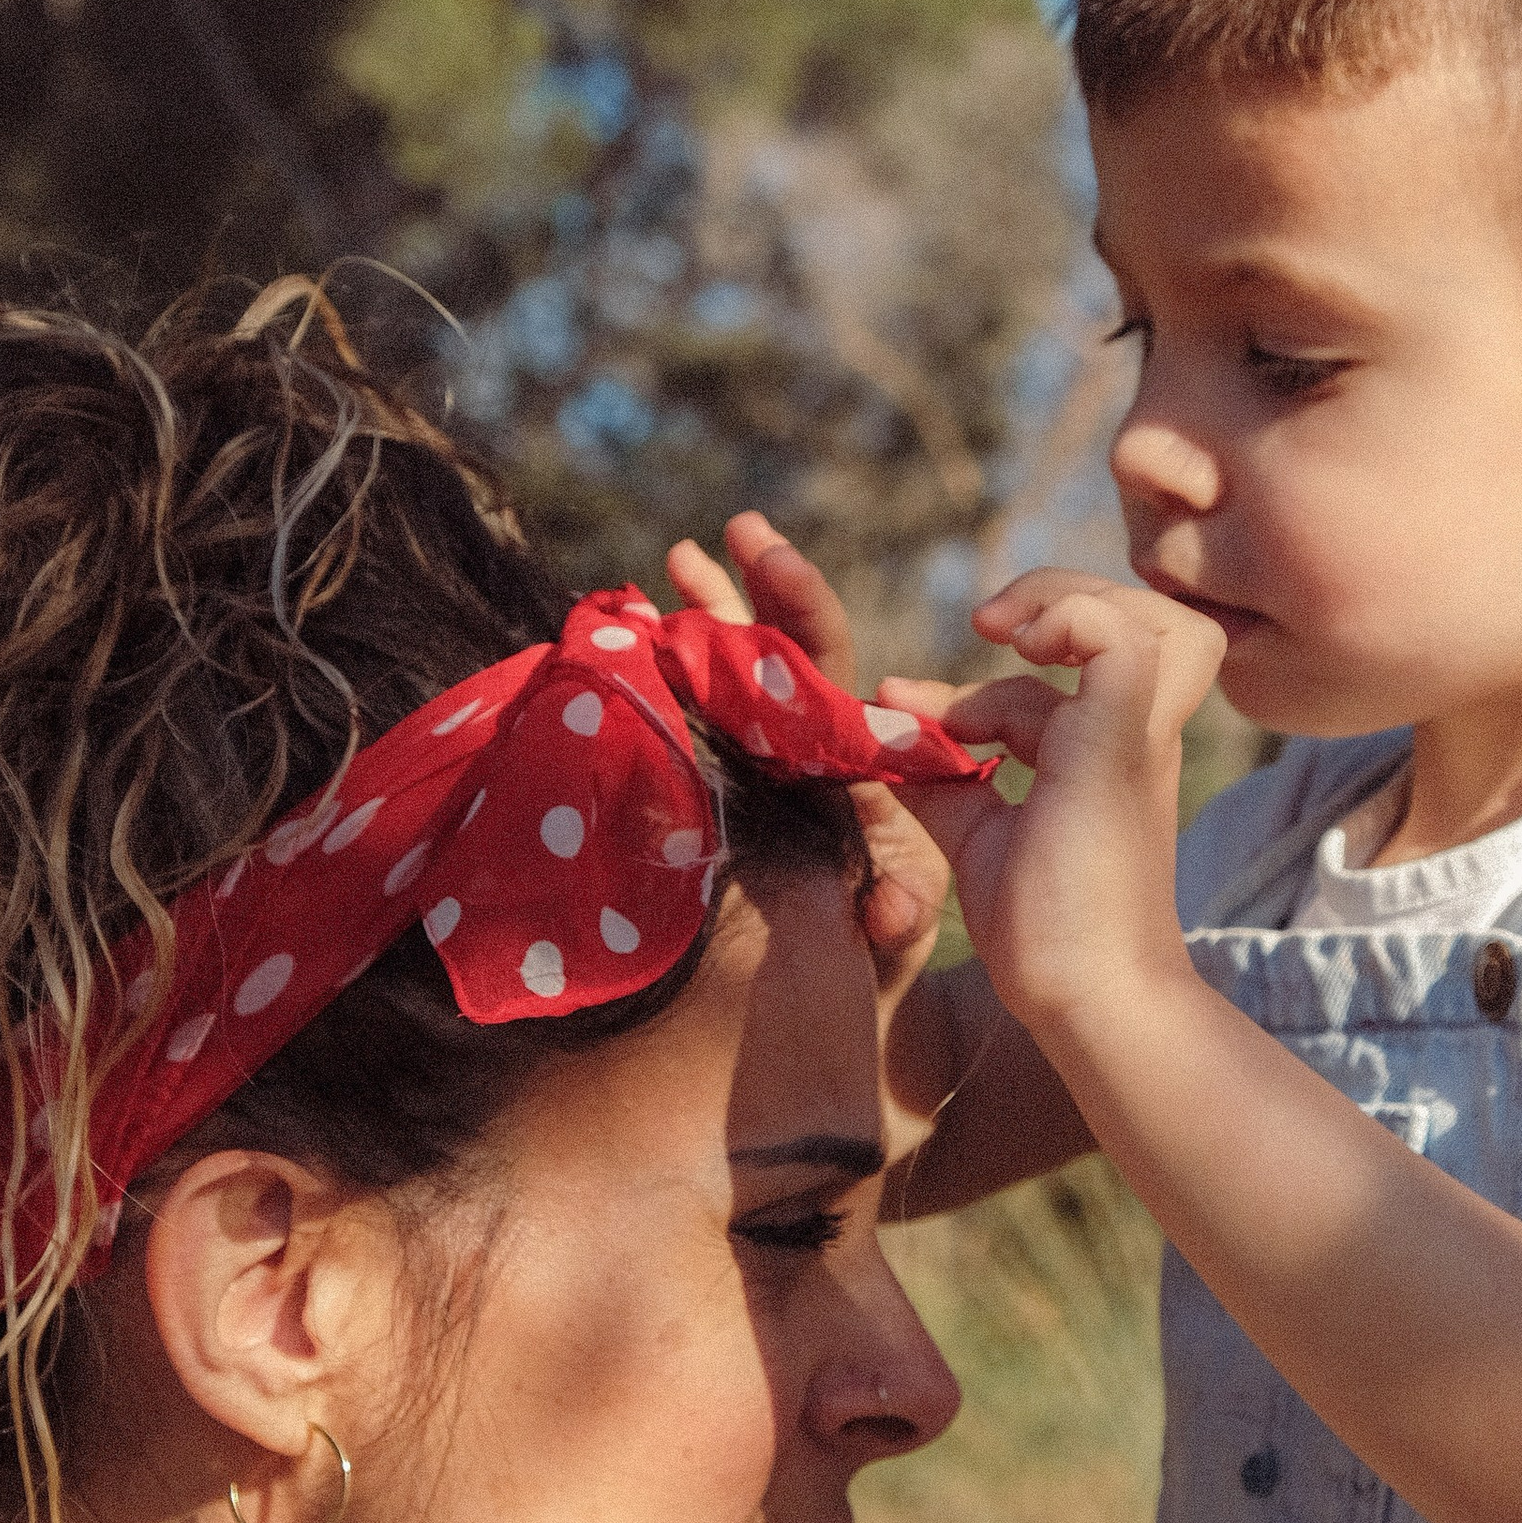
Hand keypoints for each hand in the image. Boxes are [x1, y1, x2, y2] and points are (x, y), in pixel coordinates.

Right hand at [667, 514, 951, 990]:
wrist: (843, 994)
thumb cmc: (878, 952)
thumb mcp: (893, 929)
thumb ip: (895, 911)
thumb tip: (893, 908)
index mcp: (840, 760)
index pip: (819, 668)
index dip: (798, 609)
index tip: (774, 558)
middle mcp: (794, 751)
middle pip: (772, 654)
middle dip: (752, 588)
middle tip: (736, 528)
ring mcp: (747, 768)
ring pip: (723, 678)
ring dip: (701, 617)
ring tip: (678, 560)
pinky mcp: (705, 793)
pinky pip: (681, 722)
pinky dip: (655, 676)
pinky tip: (626, 637)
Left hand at [879, 572, 1226, 1027]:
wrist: (1084, 994)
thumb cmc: (1044, 934)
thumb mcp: (976, 837)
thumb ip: (942, 783)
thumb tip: (889, 734)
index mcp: (1105, 757)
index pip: (1067, 676)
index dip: (981, 680)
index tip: (901, 704)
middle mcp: (1134, 737)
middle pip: (1137, 621)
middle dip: (1051, 603)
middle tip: (983, 631)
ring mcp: (1136, 736)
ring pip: (1152, 620)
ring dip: (1070, 604)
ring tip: (1006, 634)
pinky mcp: (1124, 738)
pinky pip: (1122, 638)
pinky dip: (1069, 620)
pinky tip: (1015, 650)